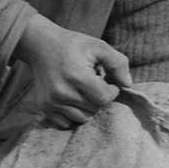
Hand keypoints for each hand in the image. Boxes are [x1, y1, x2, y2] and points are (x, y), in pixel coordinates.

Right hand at [14, 12, 132, 128]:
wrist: (40, 44)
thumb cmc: (73, 45)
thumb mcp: (99, 46)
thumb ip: (118, 63)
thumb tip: (127, 85)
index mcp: (77, 76)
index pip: (104, 98)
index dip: (111, 91)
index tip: (106, 80)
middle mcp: (62, 92)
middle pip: (95, 109)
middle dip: (99, 97)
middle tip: (93, 82)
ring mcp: (51, 101)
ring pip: (83, 118)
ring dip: (88, 106)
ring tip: (82, 89)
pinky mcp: (44, 107)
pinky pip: (66, 123)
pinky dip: (73, 114)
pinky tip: (72, 97)